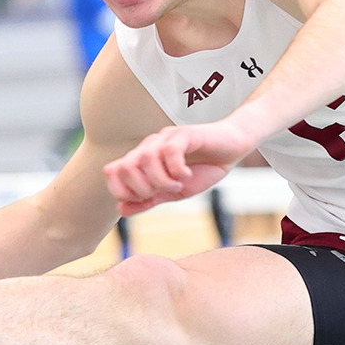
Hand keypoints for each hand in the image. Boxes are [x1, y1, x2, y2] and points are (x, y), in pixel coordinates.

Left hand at [103, 121, 255, 215]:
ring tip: (178, 185)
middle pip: (124, 166)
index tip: (146, 199)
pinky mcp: (185, 134)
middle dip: (141, 188)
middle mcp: (150, 146)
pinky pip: (169, 151)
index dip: (123, 191)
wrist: (232, 148)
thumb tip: (121, 209)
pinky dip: (176, 169)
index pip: (112, 171)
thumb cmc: (203, 168)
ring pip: (145, 158)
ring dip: (161, 180)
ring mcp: (166, 138)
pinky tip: (187, 175)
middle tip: (162, 192)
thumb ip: (148, 200)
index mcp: (142, 159)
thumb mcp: (173, 192)